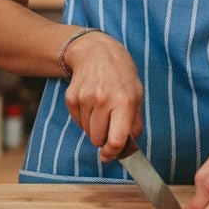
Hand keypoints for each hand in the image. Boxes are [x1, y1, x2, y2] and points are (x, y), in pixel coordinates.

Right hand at [62, 31, 143, 160]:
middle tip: (109, 127)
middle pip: (98, 139)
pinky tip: (91, 104)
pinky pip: (78, 121)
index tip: (110, 156)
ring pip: (87, 131)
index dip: (113, 153)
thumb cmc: (120, 73)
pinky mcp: (71, 98)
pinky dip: (85, 119)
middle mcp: (103, 100)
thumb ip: (135, 122)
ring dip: (94, 128)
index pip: (116, 139)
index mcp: (124, 101)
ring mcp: (85, 99)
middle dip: (104, 139)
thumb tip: (129, 145)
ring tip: (101, 110)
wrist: (95, 52)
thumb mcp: (137, 94)